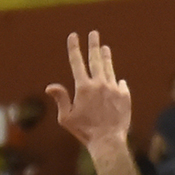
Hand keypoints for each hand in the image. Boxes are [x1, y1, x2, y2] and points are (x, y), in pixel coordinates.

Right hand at [45, 32, 132, 150]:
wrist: (108, 141)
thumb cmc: (84, 131)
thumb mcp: (66, 118)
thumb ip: (60, 99)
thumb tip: (50, 86)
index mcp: (83, 87)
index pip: (76, 62)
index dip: (74, 47)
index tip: (73, 36)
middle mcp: (99, 84)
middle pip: (96, 59)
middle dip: (93, 44)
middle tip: (94, 34)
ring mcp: (114, 89)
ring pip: (109, 69)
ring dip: (106, 57)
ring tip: (105, 48)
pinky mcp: (125, 96)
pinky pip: (120, 85)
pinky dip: (117, 82)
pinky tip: (117, 80)